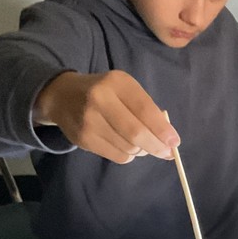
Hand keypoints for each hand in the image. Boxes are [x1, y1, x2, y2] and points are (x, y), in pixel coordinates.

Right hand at [34, 70, 179, 163]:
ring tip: (143, 145)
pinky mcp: (83, 139)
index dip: (162, 129)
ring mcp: (89, 120)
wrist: (62, 96)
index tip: (174, 142)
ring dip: (142, 151)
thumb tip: (168, 137)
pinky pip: (117, 155)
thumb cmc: (104, 92)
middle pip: (136, 133)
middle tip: (166, 153)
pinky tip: (127, 147)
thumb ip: (146, 108)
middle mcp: (100, 99)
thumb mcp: (125, 89)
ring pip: (128, 147)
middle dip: (156, 146)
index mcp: (117, 82)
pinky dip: (129, 155)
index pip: (145, 110)